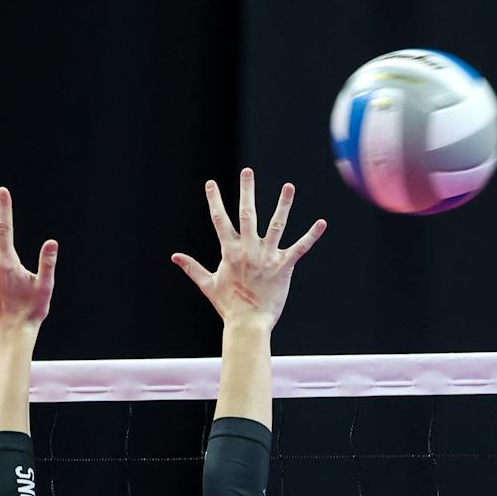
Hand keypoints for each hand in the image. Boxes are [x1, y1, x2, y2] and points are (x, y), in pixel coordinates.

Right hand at [171, 169, 325, 327]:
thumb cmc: (228, 306)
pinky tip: (322, 223)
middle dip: (246, 191)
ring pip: (276, 225)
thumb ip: (192, 268)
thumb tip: (174, 256)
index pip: (220, 220)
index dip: (215, 200)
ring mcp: (267, 257)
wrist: (248, 324)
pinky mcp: (284, 267)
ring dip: (283, 204)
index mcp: (230, 252)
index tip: (211, 183)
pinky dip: (311, 236)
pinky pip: (300, 248)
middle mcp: (248, 250)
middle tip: (247, 171)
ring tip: (288, 186)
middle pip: (247, 214)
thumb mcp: (207, 285)